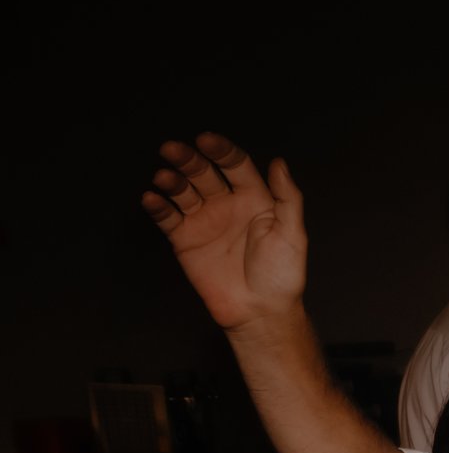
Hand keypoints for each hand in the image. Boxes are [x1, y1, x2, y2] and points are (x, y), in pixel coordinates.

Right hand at [140, 133, 307, 329]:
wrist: (260, 312)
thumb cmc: (281, 276)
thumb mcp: (292, 234)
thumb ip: (287, 198)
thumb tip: (280, 164)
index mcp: (254, 199)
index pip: (235, 165)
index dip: (221, 151)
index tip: (206, 139)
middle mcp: (227, 205)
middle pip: (203, 173)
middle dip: (188, 159)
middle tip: (173, 149)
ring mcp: (204, 221)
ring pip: (183, 191)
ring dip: (171, 180)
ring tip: (164, 177)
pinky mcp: (185, 239)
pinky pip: (168, 217)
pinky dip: (158, 206)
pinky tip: (152, 198)